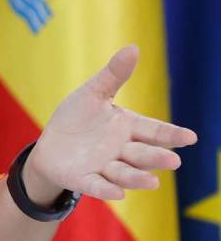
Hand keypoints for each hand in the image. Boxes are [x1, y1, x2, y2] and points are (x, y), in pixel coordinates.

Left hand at [24, 46, 196, 202]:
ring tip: (152, 181)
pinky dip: (106, 190)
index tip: (190, 138)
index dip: (172, 135)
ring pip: (125, 174)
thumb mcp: (92, 94)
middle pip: (143, 155)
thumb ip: (113, 75)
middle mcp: (122, 151)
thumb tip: (133, 47)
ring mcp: (105, 168)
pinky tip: (116, 193)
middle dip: (157, 158)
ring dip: (137, 178)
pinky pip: (97, 187)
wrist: (51, 146)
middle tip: (173, 160)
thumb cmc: (77, 119)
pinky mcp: (85, 180)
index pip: (155, 131)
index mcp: (128, 128)